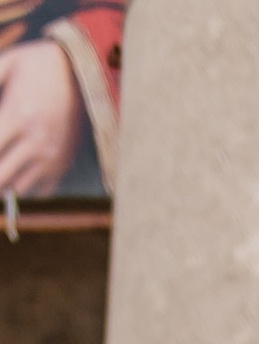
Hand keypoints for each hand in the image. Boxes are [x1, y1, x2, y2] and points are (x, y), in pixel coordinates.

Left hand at [0, 41, 83, 194]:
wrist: (78, 72)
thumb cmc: (35, 65)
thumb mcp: (6, 64)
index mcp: (17, 115)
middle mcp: (36, 141)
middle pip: (3, 174)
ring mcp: (52, 155)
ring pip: (20, 188)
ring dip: (5, 185)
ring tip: (2, 178)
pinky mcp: (63, 163)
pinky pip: (42, 191)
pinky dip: (26, 190)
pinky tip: (16, 179)